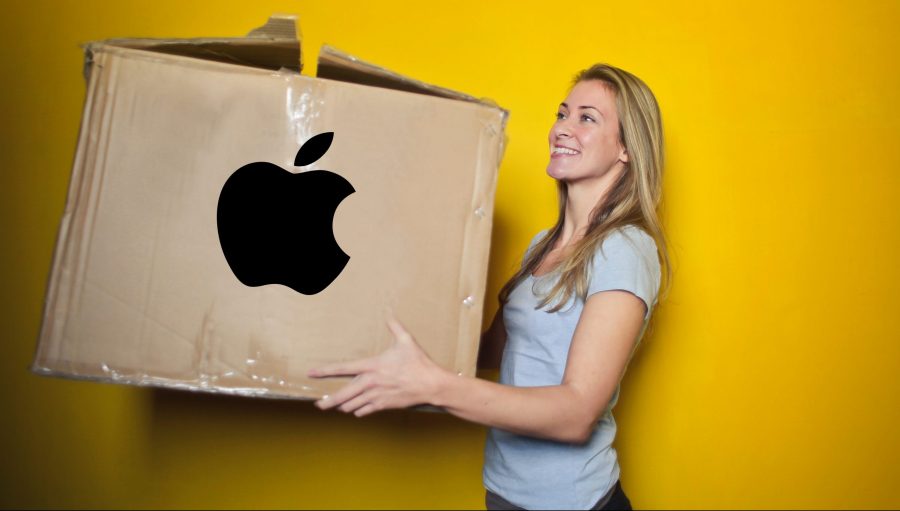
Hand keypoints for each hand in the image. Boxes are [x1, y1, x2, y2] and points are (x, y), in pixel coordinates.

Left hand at [307, 315, 448, 416]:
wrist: (430, 385)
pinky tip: (356, 410)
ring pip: (352, 405)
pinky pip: (364, 411)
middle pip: (343, 395)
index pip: (343, 368)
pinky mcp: (383, 406)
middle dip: (328, 401)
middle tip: (318, 404)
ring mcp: (376, 396)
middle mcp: (370, 383)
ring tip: (336, 406)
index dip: (325, 371)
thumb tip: (388, 311)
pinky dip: (359, 411)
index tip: (312, 373)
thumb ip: (394, 326)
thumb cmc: (418, 362)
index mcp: (372, 366)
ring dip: (343, 406)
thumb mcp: (406, 340)